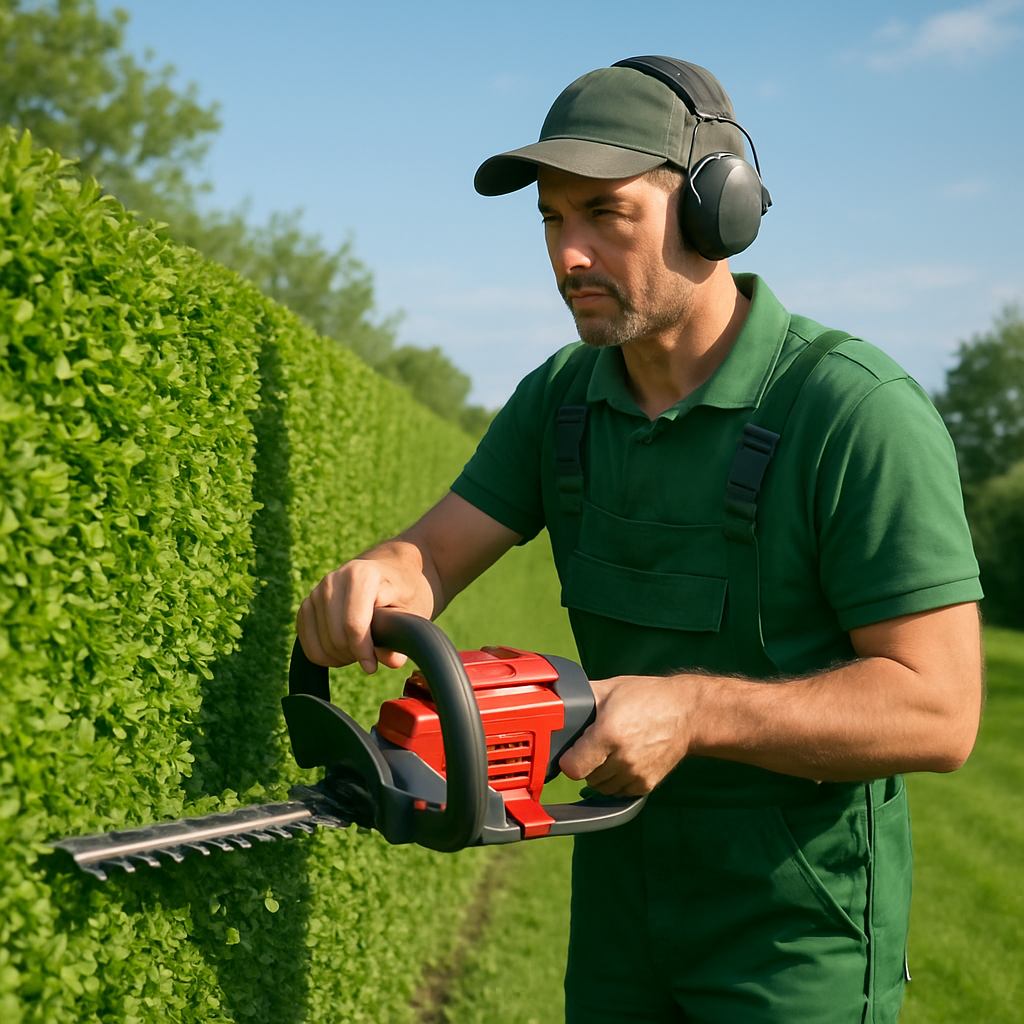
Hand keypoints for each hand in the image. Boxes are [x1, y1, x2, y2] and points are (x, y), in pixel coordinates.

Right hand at [296, 557, 430, 673]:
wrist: (389, 570)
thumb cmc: (404, 590)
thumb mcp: (413, 610)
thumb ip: (401, 636)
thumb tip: (391, 661)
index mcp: (361, 575)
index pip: (353, 624)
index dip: (362, 652)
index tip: (372, 667)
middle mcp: (334, 580)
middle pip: (335, 636)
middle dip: (353, 655)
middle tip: (370, 658)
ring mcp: (317, 591)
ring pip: (320, 642)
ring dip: (339, 656)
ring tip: (359, 652)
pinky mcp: (308, 603)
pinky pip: (306, 640)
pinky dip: (323, 654)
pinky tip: (343, 650)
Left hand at [558, 675, 695, 796]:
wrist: (687, 713)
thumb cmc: (648, 697)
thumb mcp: (610, 688)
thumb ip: (582, 697)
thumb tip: (558, 701)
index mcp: (608, 734)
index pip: (573, 767)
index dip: (569, 759)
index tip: (573, 751)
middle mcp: (623, 758)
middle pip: (587, 777)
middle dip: (587, 762)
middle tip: (596, 744)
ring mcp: (636, 774)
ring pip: (602, 787)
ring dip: (601, 774)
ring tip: (611, 752)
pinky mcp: (647, 784)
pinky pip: (620, 792)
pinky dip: (618, 780)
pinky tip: (624, 761)